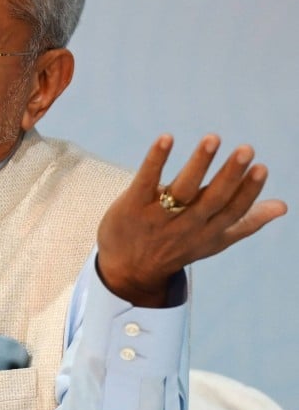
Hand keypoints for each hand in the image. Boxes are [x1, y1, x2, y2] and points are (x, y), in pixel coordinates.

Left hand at [97, 134, 287, 306]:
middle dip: (230, 174)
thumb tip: (283, 206)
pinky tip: (166, 138)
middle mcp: (186, 225)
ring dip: (199, 163)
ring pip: (183, 189)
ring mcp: (158, 216)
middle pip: (212, 199)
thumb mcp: (212, 241)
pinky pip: (146, 180)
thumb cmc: (175, 248)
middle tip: (246, 149)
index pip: (232, 211)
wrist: (127, 271)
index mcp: (208, 231)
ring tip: (213, 139)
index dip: (248, 191)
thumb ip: (245, 223)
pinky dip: (156, 159)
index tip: (261, 167)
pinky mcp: (133, 206)